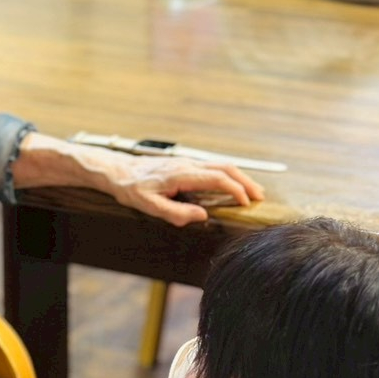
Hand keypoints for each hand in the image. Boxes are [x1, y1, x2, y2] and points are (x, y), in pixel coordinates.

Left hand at [94, 152, 264, 226]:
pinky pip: (212, 167)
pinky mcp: (185, 164)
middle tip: (260, 197)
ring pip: (221, 165)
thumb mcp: (149, 206)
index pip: (218, 179)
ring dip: (239, 177)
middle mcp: (188, 164)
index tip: (246, 203)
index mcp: (182, 174)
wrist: (118, 171)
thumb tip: (202, 215)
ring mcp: (187, 162)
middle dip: (245, 182)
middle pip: (226, 168)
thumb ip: (176, 213)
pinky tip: (231, 185)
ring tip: (252, 191)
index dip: (236, 190)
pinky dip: (227, 175)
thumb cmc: (131, 189)